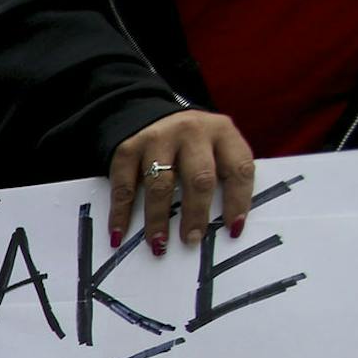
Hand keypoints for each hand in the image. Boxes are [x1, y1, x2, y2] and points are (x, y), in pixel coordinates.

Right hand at [108, 109, 255, 254]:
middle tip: (191, 239)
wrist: (149, 114)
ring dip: (158, 218)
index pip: (238, 169)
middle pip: (199, 178)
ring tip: (159, 243)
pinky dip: (120, 212)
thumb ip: (223, 176)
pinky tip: (119, 232)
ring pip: (160, 184)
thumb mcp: (215, 148)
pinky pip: (124, 186)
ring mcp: (158, 138)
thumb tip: (222, 226)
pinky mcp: (128, 148)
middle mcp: (192, 131)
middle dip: (196, 213)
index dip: (238, 201)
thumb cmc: (191, 144)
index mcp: (222, 132)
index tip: (232, 229)